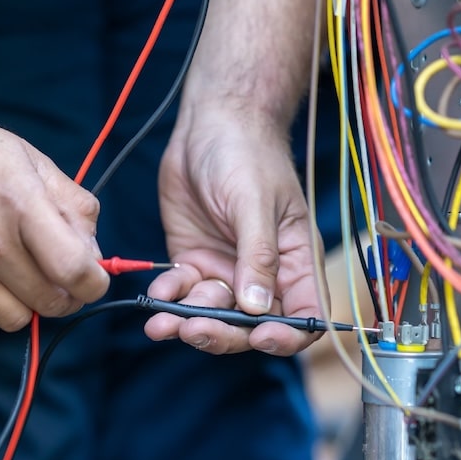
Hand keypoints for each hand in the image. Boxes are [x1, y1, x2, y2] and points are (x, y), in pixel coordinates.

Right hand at [0, 103, 109, 338]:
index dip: (93, 284)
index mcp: (19, 201)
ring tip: (13, 273)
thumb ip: (74, 207)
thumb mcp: (32, 161)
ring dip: (22, 303)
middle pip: (48, 301)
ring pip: (13, 319)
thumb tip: (95, 258)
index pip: (73, 269)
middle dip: (62, 294)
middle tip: (53, 275)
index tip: (92, 280)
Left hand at [145, 105, 324, 355]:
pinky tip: (156, 294)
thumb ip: (257, 255)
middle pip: (250, 326)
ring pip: (212, 314)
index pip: (304, 315)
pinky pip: (181, 292)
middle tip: (193, 330)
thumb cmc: (246, 153)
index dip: (287, 336)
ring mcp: (226, 269)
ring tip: (160, 323)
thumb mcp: (254, 202)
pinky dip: (168, 298)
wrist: (210, 123)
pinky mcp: (193, 260)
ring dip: (187, 321)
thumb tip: (258, 308)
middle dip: (223, 334)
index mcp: (295, 261)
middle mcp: (262, 273)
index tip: (260, 337)